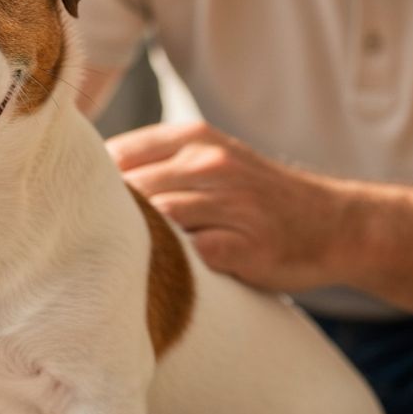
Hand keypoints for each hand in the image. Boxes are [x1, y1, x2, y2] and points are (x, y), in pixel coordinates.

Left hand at [107, 122, 353, 291]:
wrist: (335, 224)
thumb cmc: (257, 196)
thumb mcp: (214, 158)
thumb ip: (161, 160)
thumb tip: (92, 174)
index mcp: (196, 138)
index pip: (120, 153)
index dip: (93, 183)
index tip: (77, 205)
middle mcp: (212, 164)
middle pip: (131, 187)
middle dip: (105, 216)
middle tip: (84, 241)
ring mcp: (230, 203)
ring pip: (157, 217)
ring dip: (133, 241)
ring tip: (114, 261)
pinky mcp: (244, 245)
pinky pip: (189, 253)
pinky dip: (171, 264)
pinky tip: (160, 274)